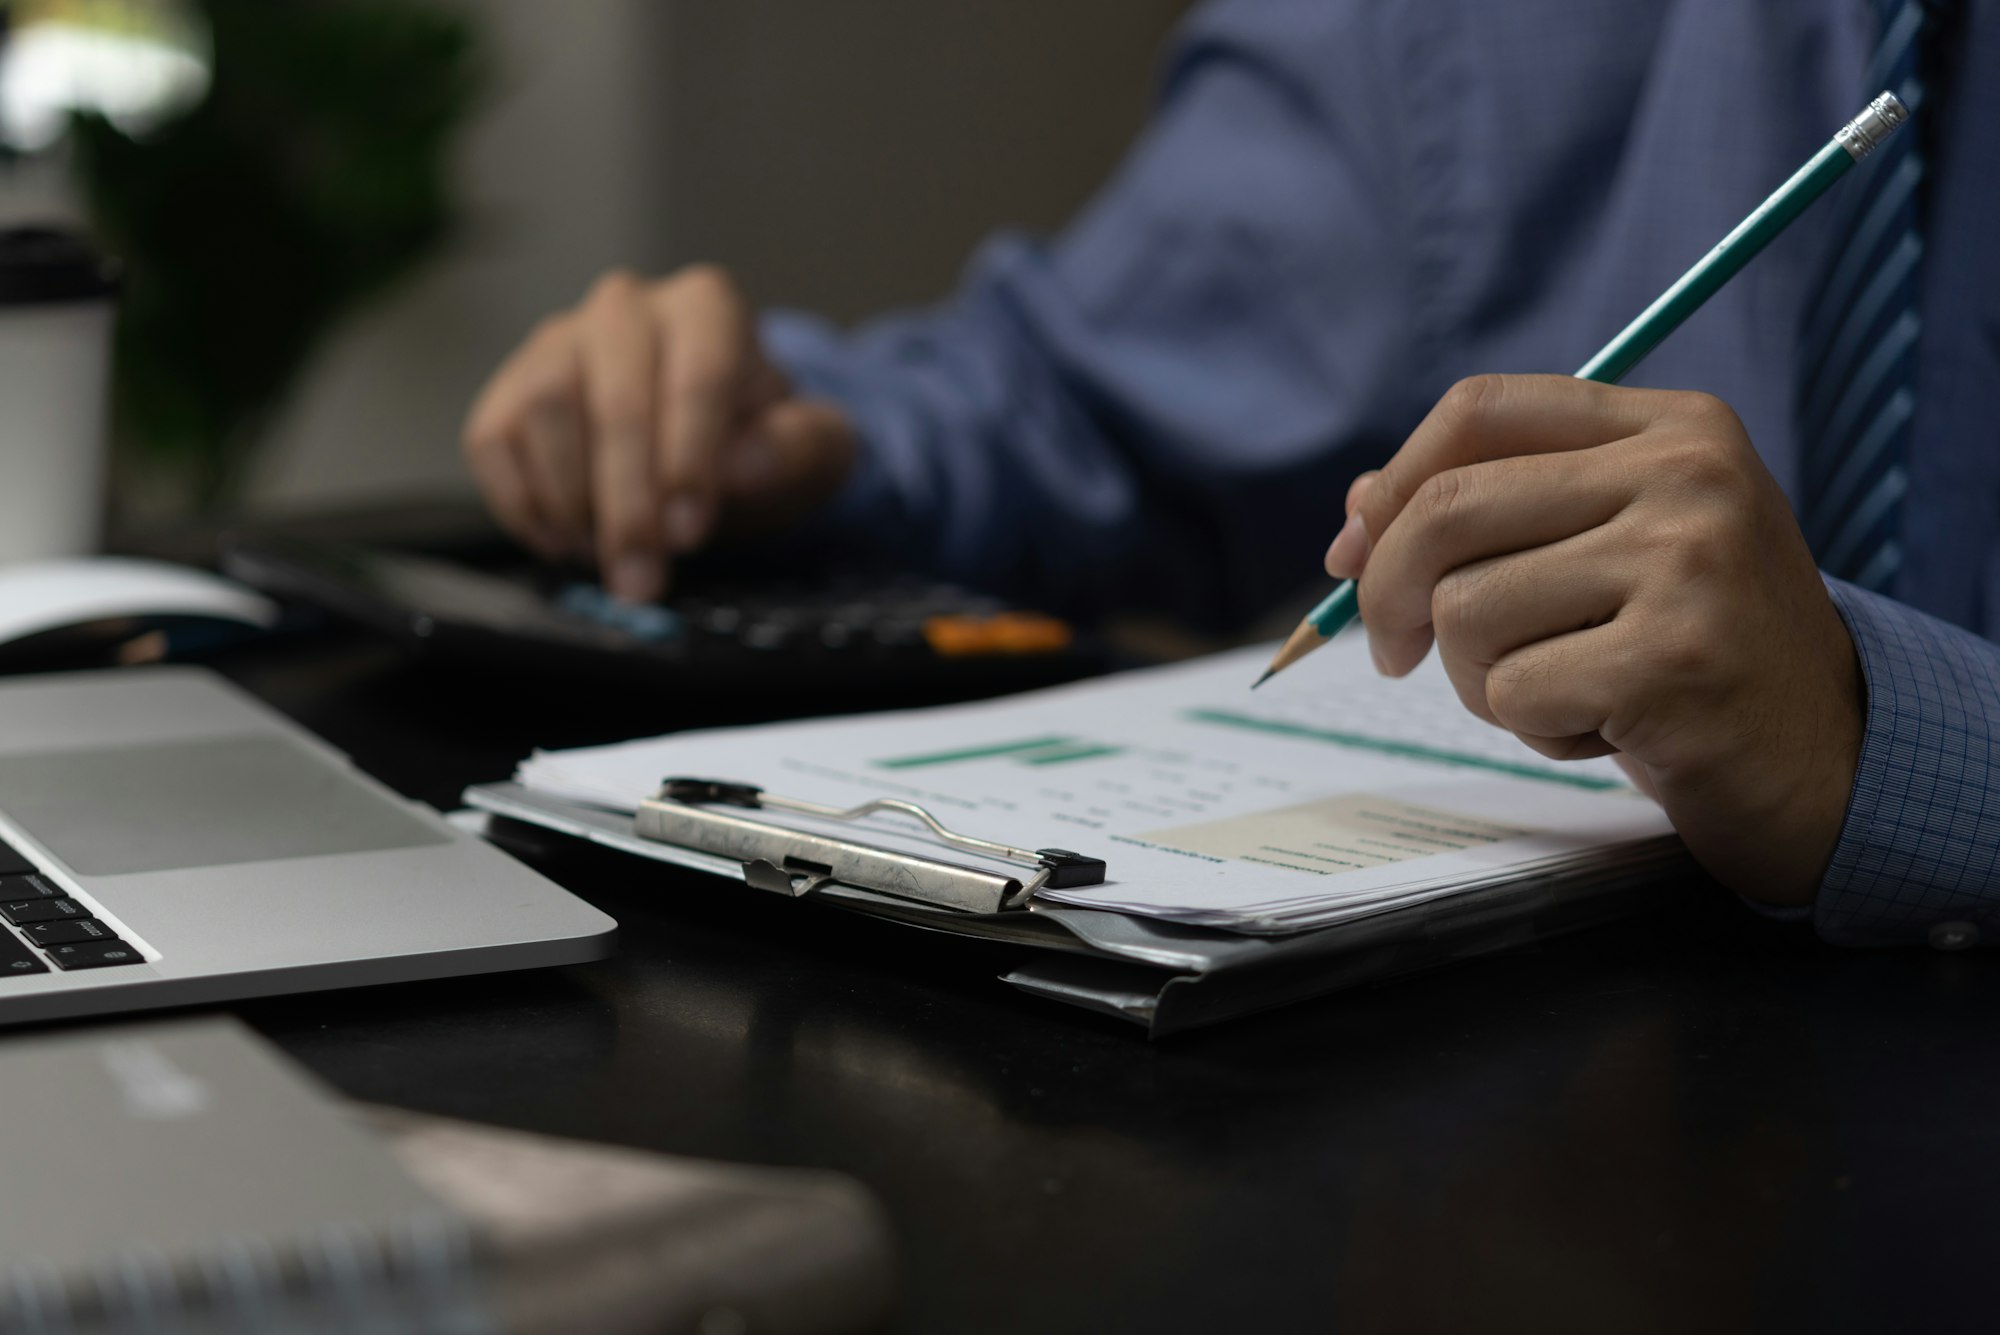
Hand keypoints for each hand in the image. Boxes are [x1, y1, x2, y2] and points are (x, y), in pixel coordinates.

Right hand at [462, 265, 857, 601]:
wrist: (710, 442)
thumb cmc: (758, 441)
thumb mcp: (806, 449)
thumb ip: (791, 451)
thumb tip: (739, 468)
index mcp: (707, 308)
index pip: (697, 375)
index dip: (690, 459)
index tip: (688, 532)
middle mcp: (626, 308)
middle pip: (616, 401)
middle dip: (628, 504)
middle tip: (641, 575)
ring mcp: (558, 342)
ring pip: (546, 412)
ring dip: (574, 503)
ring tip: (609, 555)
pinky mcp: (510, 387)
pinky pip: (494, 439)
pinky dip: (523, 503)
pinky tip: (566, 540)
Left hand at [1323, 375, 1862, 905]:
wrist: (1824, 759)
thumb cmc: (1689, 648)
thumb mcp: (1612, 547)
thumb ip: (1497, 509)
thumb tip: (1357, 511)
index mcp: (1674, 426)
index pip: (1482, 409)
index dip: (1394, 482)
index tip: (1354, 550)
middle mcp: (1687, 477)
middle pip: (1448, 511)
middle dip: (1386, 594)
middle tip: (1392, 653)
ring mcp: (1686, 566)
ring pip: (1466, 613)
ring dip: (1481, 679)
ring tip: (1564, 689)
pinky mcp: (1671, 664)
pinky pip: (1513, 693)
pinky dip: (1534, 728)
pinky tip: (1606, 729)